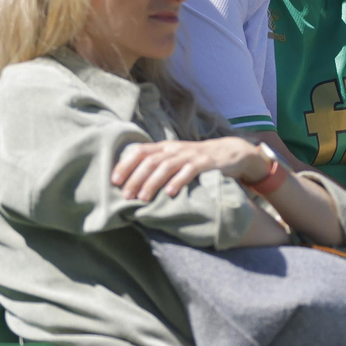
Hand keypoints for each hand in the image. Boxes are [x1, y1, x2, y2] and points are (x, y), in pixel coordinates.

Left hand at [111, 137, 272, 201]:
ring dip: (152, 182)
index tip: (114, 181)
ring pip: (166, 165)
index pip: (140, 151)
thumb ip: (158, 166)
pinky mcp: (205, 162)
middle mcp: (175, 149)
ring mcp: (190, 155)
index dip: (125, 164)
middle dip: (135, 177)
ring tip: (143, 198)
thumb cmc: (197, 160)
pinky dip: (178, 181)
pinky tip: (169, 193)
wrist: (231, 152)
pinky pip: (190, 170)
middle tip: (125, 195)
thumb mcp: (176, 160)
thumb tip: (132, 184)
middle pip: (150, 161)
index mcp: (165, 148)